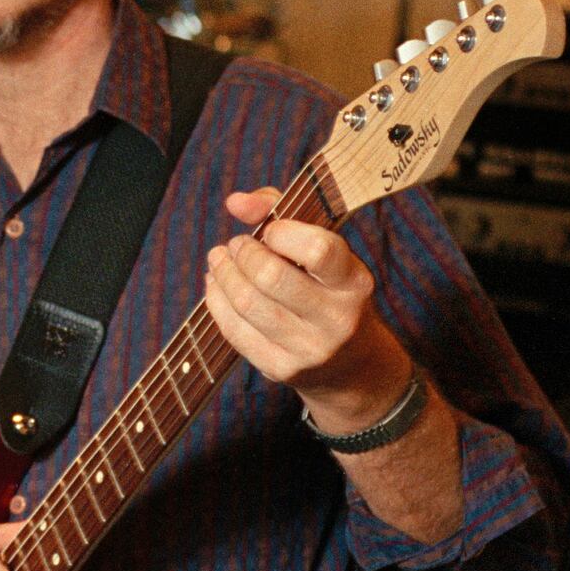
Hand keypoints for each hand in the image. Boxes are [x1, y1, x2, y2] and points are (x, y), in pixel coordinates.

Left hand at [205, 188, 412, 429]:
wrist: (350, 363)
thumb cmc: (327, 288)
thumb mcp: (321, 248)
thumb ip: (279, 212)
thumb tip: (235, 202)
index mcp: (353, 282)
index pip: (317, 251)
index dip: (282, 233)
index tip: (270, 231)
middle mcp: (337, 319)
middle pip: (271, 278)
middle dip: (243, 253)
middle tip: (235, 244)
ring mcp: (310, 349)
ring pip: (248, 304)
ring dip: (223, 275)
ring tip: (218, 259)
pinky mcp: (282, 369)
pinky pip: (235, 331)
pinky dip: (216, 302)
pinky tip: (215, 285)